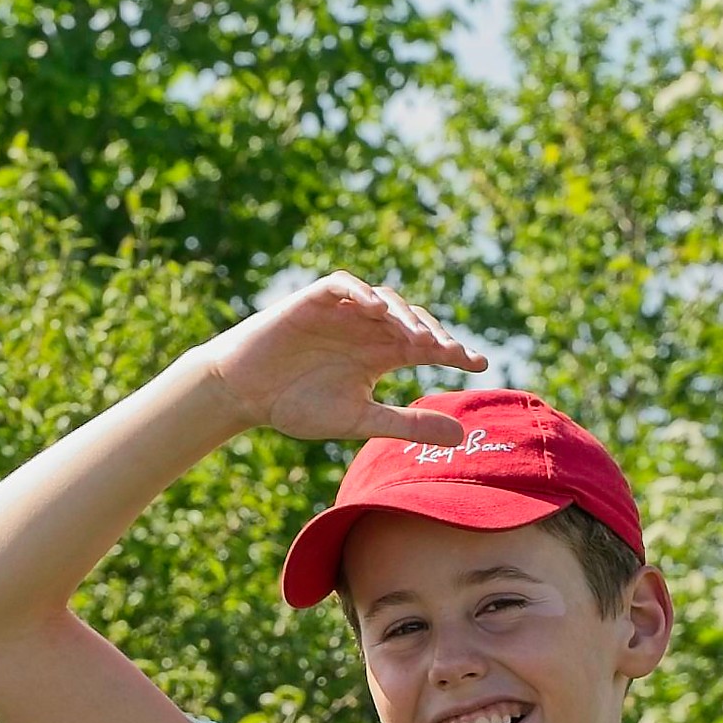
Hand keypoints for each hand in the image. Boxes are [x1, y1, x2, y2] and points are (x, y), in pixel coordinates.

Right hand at [203, 274, 488, 445]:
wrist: (244, 393)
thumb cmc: (296, 406)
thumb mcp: (360, 419)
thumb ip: (406, 424)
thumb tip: (460, 436)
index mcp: (380, 354)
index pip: (426, 347)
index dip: (454, 352)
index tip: (479, 365)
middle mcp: (367, 328)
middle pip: (413, 320)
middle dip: (434, 334)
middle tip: (451, 353)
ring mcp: (342, 311)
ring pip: (384, 300)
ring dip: (403, 316)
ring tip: (417, 338)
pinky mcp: (315, 300)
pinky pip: (345, 286)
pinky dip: (362, 294)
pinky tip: (377, 311)